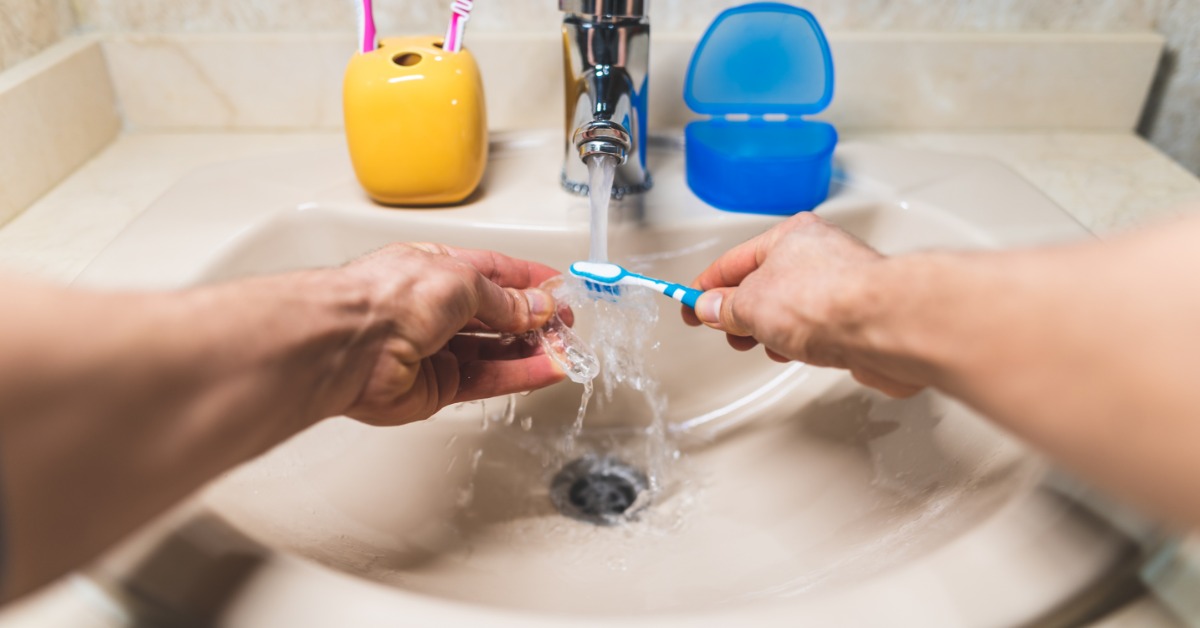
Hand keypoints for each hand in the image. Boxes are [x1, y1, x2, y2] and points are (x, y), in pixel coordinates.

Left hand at [337, 243, 563, 424]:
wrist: (348, 344)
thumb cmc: (385, 297)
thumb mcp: (462, 281)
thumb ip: (504, 299)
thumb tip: (534, 307)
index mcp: (435, 271)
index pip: (491, 274)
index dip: (526, 282)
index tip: (557, 290)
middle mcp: (433, 310)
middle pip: (495, 317)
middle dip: (534, 321)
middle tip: (566, 326)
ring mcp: (435, 350)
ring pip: (494, 353)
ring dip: (532, 351)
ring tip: (564, 351)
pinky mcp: (437, 388)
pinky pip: (487, 381)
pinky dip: (519, 375)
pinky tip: (547, 370)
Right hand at [684, 213, 923, 396]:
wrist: (885, 326)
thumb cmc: (828, 300)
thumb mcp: (751, 305)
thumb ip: (726, 308)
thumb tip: (711, 308)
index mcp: (789, 235)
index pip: (734, 261)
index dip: (707, 286)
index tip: (690, 304)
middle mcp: (819, 253)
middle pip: (765, 284)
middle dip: (742, 313)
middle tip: (729, 332)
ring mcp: (843, 284)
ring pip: (792, 308)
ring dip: (773, 331)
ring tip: (768, 345)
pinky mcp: (860, 315)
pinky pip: (818, 326)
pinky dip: (802, 341)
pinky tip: (799, 353)